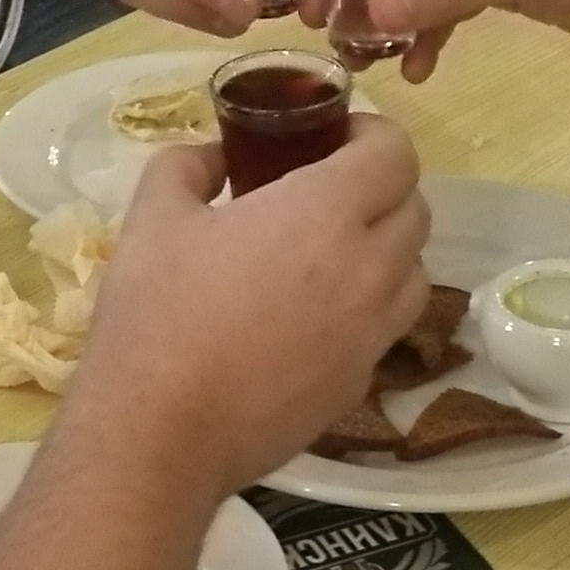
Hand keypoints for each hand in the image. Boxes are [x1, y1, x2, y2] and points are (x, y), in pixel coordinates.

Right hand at [64, 123, 431, 493]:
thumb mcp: (153, 217)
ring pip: (415, 275)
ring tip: (332, 255)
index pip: (396, 154)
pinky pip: (385, 331)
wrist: (161, 434)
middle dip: (382, 190)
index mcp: (326, 213)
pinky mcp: (360, 386)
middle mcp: (369, 269)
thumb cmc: (157, 315)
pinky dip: (366, 311)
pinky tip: (312, 319)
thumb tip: (214, 159)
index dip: (375, 135)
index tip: (338, 137)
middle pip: (416, 211)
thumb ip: (188, 166)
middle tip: (330, 191)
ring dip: (387, 251)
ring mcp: (372, 335)